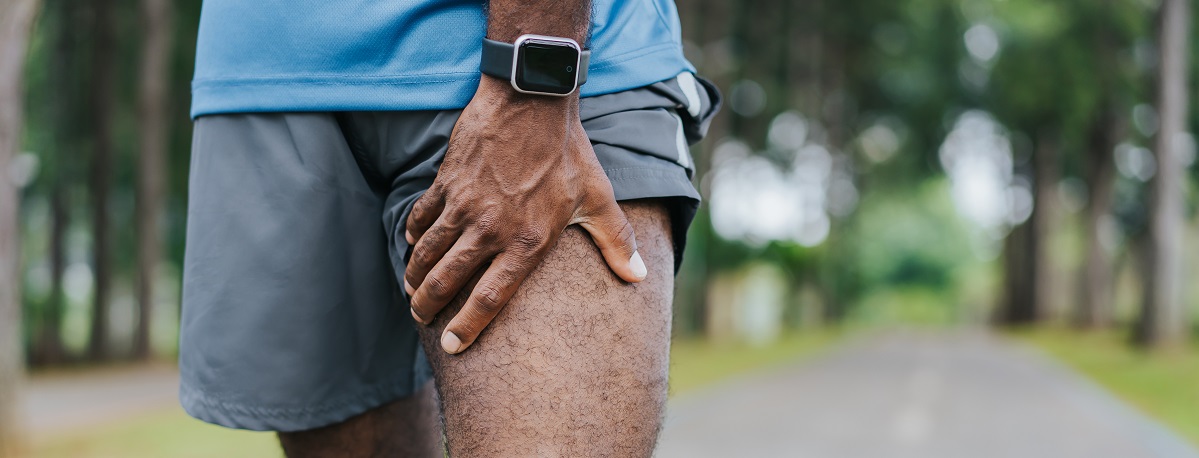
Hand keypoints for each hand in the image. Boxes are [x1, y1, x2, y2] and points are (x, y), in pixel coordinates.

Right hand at [404, 76, 647, 353]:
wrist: (533, 101)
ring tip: (412, 292)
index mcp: (528, 242)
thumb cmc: (569, 152)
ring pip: (428, 252)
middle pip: (448, 281)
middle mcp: (491, 229)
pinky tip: (413, 246)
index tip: (450, 345)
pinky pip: (422, 217)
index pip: (490, 298)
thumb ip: (617, 241)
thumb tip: (639, 277)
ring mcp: (465, 205)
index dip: (466, 327)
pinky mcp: (447, 182)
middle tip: (421, 317)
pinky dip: (413, 235)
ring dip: (415, 276)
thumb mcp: (598, 198)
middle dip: (428, 306)